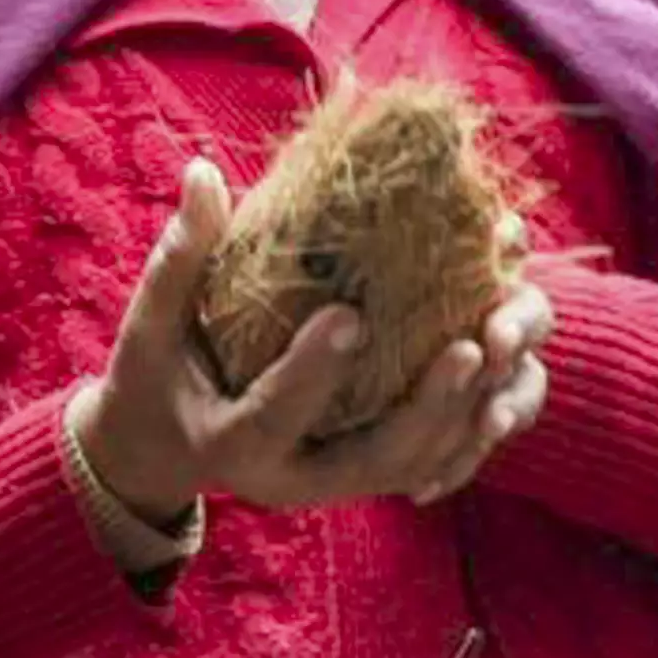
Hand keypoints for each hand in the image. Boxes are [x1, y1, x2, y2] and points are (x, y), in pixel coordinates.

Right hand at [73, 161, 551, 523]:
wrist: (160, 451)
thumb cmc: (153, 378)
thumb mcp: (151, 324)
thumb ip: (182, 256)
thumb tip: (204, 172)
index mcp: (229, 443)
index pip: (274, 413)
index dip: (313, 370)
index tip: (351, 313)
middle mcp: (289, 479)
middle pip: (372, 458)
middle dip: (426, 407)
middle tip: (470, 346)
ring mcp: (330, 486)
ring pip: (413, 463)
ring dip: (463, 411)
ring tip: (501, 344)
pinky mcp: (360, 477)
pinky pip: (427, 461)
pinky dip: (466, 423)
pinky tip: (505, 372)